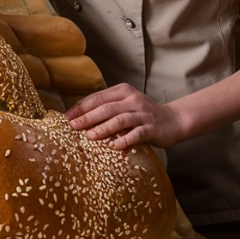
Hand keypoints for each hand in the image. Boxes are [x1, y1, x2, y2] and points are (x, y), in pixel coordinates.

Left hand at [65, 84, 183, 149]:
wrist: (173, 120)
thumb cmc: (143, 114)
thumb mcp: (125, 105)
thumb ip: (107, 108)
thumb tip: (79, 117)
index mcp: (123, 91)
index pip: (98, 97)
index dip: (81, 107)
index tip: (67, 117)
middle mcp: (133, 100)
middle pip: (107, 108)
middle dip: (88, 117)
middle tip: (73, 126)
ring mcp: (143, 114)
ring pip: (120, 120)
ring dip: (103, 128)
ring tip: (89, 136)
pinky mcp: (151, 128)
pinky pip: (135, 134)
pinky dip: (123, 140)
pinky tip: (113, 147)